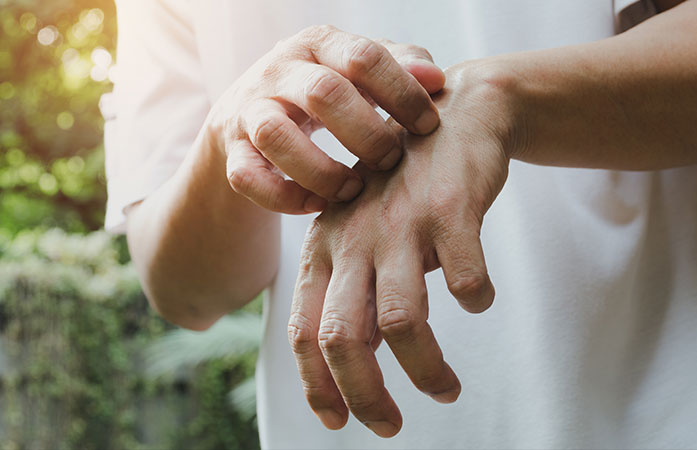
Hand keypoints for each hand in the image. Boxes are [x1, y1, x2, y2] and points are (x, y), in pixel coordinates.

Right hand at [206, 25, 444, 213]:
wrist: (251, 113)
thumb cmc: (326, 92)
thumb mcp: (360, 71)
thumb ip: (401, 67)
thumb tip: (436, 79)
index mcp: (319, 44)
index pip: (363, 56)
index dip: (402, 92)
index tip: (428, 126)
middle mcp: (280, 70)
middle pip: (323, 93)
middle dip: (367, 134)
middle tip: (391, 160)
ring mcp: (250, 110)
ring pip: (277, 136)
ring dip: (323, 171)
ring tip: (354, 189)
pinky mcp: (233, 151)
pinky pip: (248, 177)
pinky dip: (285, 197)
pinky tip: (317, 205)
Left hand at [288, 60, 518, 436]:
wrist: (453, 115)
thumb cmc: (406, 188)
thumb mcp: (364, 235)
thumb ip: (356, 291)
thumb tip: (361, 359)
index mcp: (326, 246)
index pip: (304, 329)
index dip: (316, 384)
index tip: (336, 422)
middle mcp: (354, 237)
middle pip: (343, 337)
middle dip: (365, 397)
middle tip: (390, 426)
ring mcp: (402, 222)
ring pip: (403, 321)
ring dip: (427, 370)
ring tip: (446, 389)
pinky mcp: (451, 209)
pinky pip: (465, 281)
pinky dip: (477, 300)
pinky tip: (481, 299)